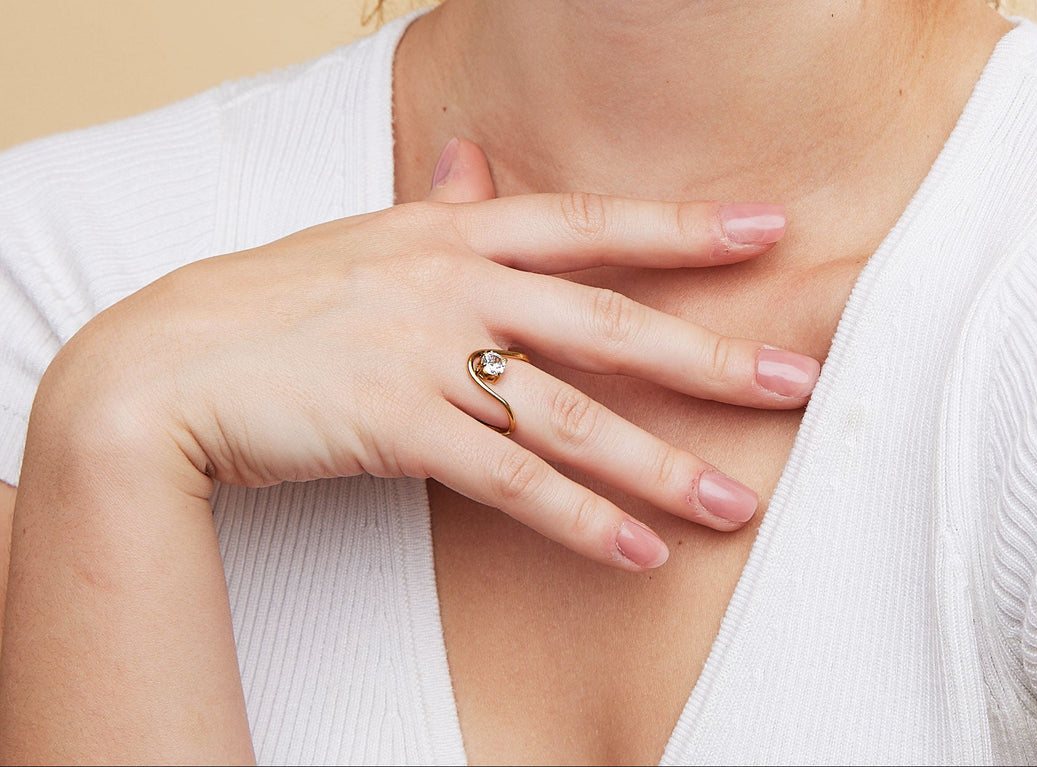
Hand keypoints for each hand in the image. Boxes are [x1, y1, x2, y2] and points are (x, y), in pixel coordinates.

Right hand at [45, 138, 817, 571]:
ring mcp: (426, 354)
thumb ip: (436, 207)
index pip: (588, 224)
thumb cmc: (269, 302)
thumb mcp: (363, 239)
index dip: (680, 227)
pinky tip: (638, 552)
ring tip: (737, 502)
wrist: (167, 363)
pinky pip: (510, 483)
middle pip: (607, 324)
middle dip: (708, 355)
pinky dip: (579, 522)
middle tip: (795, 381)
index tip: (764, 230)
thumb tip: (474, 159)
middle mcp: (453, 285)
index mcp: (450, 230)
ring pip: (572, 415)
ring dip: (662, 465)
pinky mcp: (397, 426)